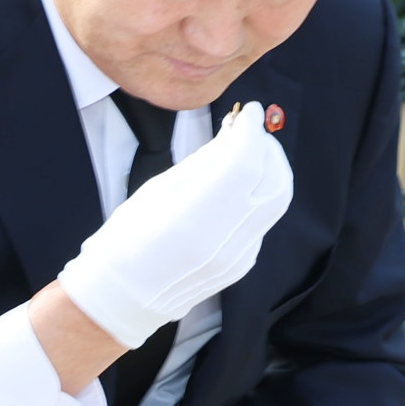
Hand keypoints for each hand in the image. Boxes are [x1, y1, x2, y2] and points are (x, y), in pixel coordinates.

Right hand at [54, 104, 290, 348]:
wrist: (127, 293)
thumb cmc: (131, 235)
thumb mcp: (160, 188)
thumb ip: (204, 163)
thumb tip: (235, 134)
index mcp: (193, 216)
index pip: (244, 163)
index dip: (253, 132)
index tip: (251, 112)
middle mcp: (223, 239)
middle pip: (273, 181)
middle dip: (268, 148)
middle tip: (254, 131)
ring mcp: (238, 255)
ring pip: (276, 201)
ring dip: (271, 170)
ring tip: (252, 153)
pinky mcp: (244, 264)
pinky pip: (263, 221)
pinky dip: (259, 195)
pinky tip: (240, 186)